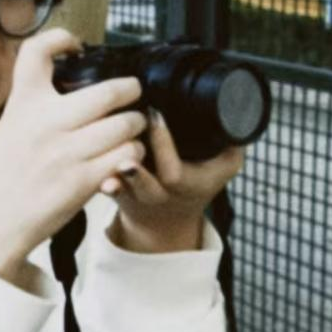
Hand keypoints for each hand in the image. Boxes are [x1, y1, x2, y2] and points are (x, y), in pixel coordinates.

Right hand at [0, 28, 147, 283]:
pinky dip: (132, 154)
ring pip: (127, 124)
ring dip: (136, 126)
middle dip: (130, 90)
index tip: (75, 46)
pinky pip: (127, 156)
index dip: (61, 38)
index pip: (37, 51)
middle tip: (132, 94)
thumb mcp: (10, 125)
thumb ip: (36, 101)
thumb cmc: (5, 174)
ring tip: (130, 130)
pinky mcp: (83, 180)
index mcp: (23, 103)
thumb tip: (74, 74)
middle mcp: (45, 122)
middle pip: (109, 89)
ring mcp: (66, 151)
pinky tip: (123, 156)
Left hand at [103, 109, 245, 252]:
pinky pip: (103, 189)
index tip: (154, 113)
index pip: (175, 171)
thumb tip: (241, 111)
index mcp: (186, 185)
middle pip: (147, 187)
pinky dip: (98, 180)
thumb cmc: (196, 185)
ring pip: (121, 190)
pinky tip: (90, 168)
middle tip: (126, 150)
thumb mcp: (223, 168)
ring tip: (107, 165)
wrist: (167, 220)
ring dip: (113, 178)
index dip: (164, 143)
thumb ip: (232, 143)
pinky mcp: (114, 193)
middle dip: (136, 171)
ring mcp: (134, 197)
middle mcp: (158, 194)